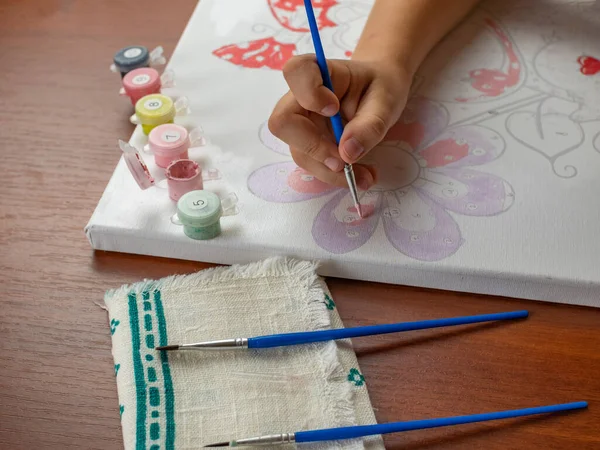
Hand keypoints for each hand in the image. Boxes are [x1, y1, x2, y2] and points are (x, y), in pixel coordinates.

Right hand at [268, 55, 411, 188]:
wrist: (379, 95)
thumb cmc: (380, 88)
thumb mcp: (386, 101)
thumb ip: (370, 124)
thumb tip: (347, 153)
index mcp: (319, 72)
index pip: (295, 72)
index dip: (309, 93)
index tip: (334, 109)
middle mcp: (300, 98)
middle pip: (283, 123)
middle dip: (313, 147)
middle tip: (345, 160)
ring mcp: (301, 124)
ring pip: (299, 152)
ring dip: (329, 170)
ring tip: (365, 175)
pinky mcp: (308, 145)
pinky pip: (312, 164)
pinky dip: (334, 175)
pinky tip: (360, 175)